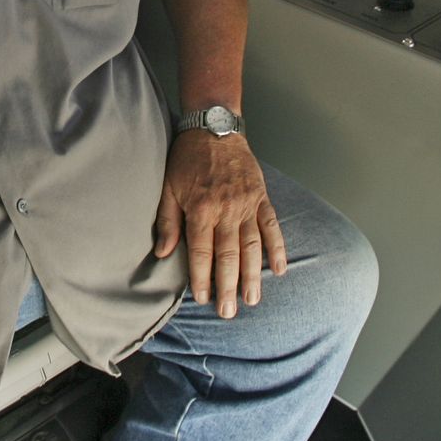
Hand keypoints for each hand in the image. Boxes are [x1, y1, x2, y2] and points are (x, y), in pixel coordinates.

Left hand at [152, 130, 287, 317]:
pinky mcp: (262, 198)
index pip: (200, 251)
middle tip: (228, 313)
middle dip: (227, 286)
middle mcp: (226, 210)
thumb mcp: (168, 187)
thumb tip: (162, 253)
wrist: (214, 127)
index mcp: (201, 208)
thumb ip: (167, 221)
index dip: (201, 277)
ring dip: (253, 276)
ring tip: (251, 300)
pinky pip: (272, 227)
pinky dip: (277, 249)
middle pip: (228, 255)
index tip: (203, 298)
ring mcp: (247, 204)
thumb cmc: (187, 158)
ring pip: (252, 247)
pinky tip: (279, 270)